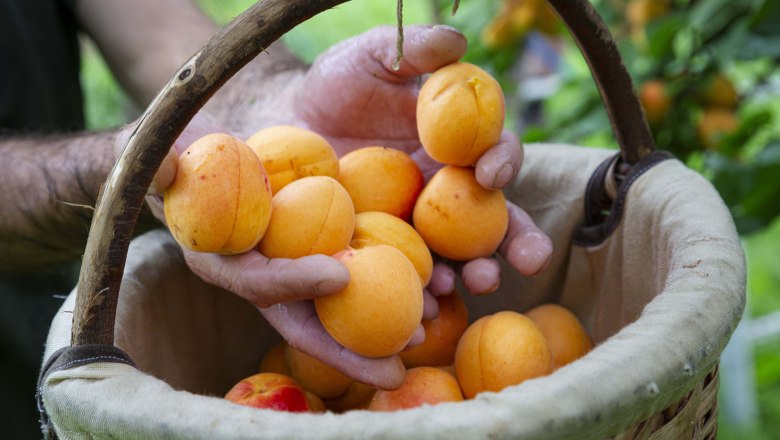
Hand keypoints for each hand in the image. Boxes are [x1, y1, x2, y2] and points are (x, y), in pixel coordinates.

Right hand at [116, 113, 430, 388]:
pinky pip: (362, 274)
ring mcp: (299, 270)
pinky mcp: (326, 250)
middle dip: (350, 350)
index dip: (292, 281)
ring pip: (342, 309)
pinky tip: (438, 286)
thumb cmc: (190, 162)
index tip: (336, 272)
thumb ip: (163, 163)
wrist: (216, 161)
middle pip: (309, 322)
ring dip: (385, 325)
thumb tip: (167, 162)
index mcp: (225, 263)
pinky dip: (396, 283)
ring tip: (430, 331)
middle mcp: (266, 278)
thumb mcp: (167, 157)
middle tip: (396, 365)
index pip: (257, 282)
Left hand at [290, 25, 552, 295]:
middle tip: (528, 257)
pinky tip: (424, 304)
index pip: (492, 155)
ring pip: (459, 256)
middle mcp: (445, 191)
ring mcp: (417, 227)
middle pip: (493, 219)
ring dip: (475, 272)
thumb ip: (411, 50)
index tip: (492, 170)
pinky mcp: (387, 252)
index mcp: (454, 147)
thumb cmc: (332, 88)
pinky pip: (411, 275)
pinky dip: (423, 291)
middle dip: (516, 239)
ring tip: (474, 282)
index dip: (503, 161)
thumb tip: (457, 43)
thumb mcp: (368, 58)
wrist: (282, 126)